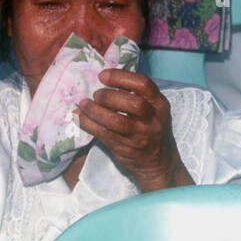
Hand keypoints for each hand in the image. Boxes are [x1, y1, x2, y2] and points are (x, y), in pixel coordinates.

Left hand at [75, 69, 190, 191]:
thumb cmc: (150, 130)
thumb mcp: (152, 111)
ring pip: (116, 121)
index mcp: (160, 104)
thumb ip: (134, 95)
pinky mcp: (126, 148)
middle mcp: (153, 120)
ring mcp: (140, 136)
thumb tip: (104, 79)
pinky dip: (88, 124)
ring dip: (95, 110)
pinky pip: (104, 134)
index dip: (121, 77)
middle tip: (96, 94)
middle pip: (133, 103)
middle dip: (109, 96)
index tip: (103, 75)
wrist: (158, 164)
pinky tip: (80, 117)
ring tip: (84, 104)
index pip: (143, 84)